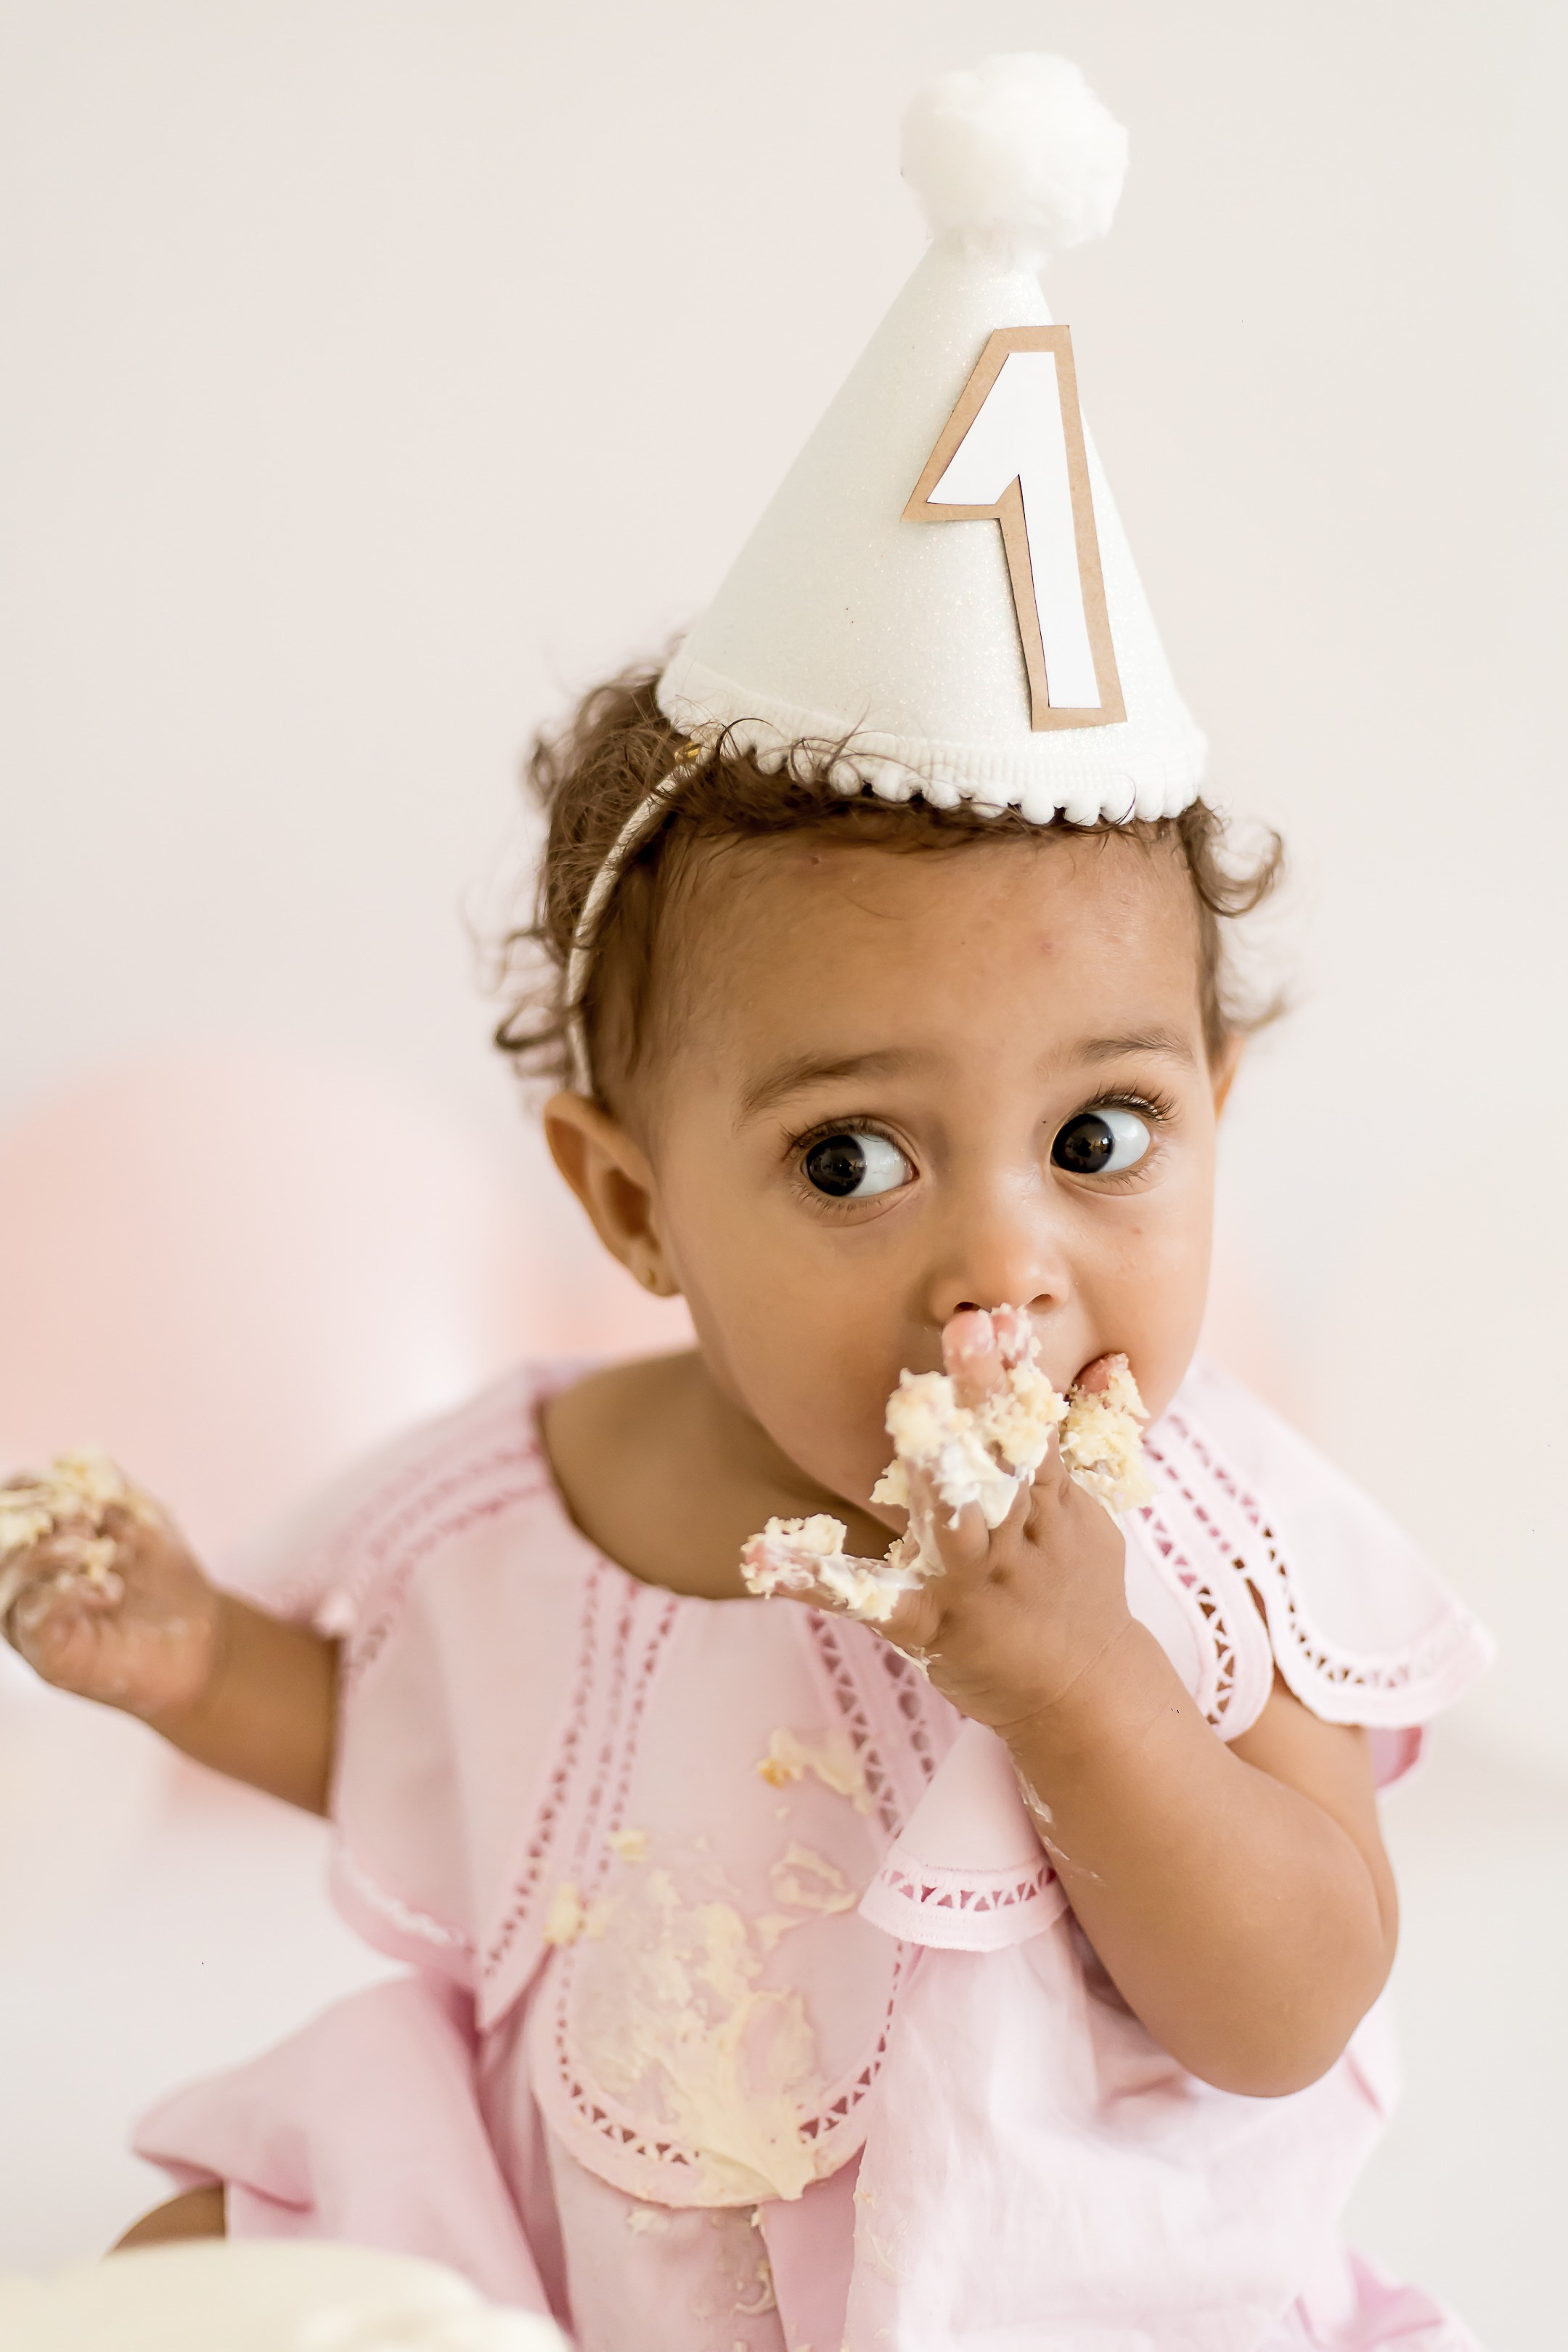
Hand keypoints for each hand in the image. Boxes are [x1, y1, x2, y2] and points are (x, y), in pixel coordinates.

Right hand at [1, 1481, 224, 1725]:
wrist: (202, 1640)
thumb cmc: (166, 1580)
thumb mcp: (144, 1520)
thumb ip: (111, 1488)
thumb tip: (71, 1459)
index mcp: (39, 1547)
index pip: (7, 1509)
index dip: (27, 1488)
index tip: (64, 1481)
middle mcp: (24, 1585)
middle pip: (0, 1543)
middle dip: (36, 1517)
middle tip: (84, 1513)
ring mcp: (31, 1623)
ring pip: (8, 1580)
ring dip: (50, 1553)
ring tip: (95, 1548)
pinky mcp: (48, 1656)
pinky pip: (34, 1619)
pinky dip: (67, 1593)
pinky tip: (108, 1588)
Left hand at [759, 1313, 1134, 1733]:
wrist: (1087, 1699)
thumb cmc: (1075, 1591)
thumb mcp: (1090, 1513)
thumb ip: (1089, 1435)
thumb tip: (1108, 1362)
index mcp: (1047, 1501)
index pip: (1035, 1427)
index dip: (1018, 1372)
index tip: (1003, 1314)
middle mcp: (1014, 1535)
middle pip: (1003, 1459)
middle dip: (987, 1396)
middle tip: (968, 1326)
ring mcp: (972, 1583)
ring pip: (955, 1522)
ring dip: (934, 1468)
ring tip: (907, 1411)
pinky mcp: (930, 1628)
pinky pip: (869, 1602)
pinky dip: (814, 1580)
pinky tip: (760, 1555)